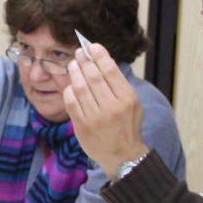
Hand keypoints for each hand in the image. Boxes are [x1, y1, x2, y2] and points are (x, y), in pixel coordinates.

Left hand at [61, 43, 147, 177]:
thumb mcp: (133, 103)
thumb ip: (119, 85)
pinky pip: (71, 102)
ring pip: (80, 86)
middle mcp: (112, 107)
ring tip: (73, 64)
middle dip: (84, 60)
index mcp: (127, 98)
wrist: (122, 155)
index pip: (110, 70)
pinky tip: (70, 85)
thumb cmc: (128, 126)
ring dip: (74, 72)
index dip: (99, 55)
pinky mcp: (82, 126)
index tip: (92, 46)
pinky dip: (69, 90)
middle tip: (79, 53)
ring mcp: (95, 117)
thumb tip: (101, 61)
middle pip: (93, 76)